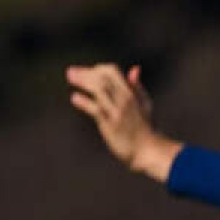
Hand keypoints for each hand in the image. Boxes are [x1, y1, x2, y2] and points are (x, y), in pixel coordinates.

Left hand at [67, 63, 178, 181]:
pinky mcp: (111, 125)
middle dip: (85, 73)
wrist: (149, 150)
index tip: (86, 73)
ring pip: (99, 90)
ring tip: (70, 78)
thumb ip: (136, 86)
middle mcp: (125, 100)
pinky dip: (84, 102)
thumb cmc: (145, 127)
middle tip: (70, 72)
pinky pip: (96, 110)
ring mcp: (118, 112)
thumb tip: (134, 68)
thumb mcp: (145, 104)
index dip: (96, 69)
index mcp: (131, 93)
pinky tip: (75, 98)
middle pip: (102, 78)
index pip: (111, 71)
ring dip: (83, 82)